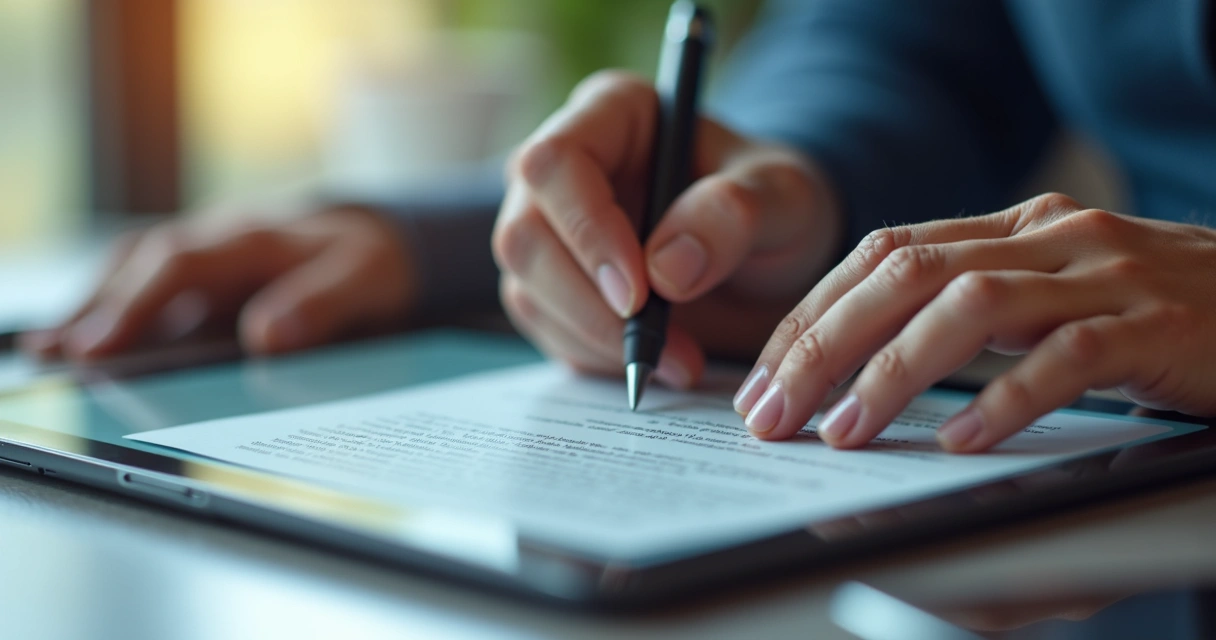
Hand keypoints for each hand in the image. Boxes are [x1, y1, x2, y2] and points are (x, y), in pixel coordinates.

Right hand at [20, 207, 415, 359]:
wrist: (379, 241)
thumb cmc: (369, 262)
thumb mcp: (366, 280)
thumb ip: (323, 304)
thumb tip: (266, 336)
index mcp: (255, 239)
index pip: (182, 265)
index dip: (138, 303)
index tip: (101, 344)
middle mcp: (219, 240)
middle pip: (142, 267)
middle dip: (98, 310)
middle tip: (58, 356)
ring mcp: (207, 257)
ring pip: (135, 273)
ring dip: (94, 308)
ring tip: (51, 351)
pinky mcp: (205, 278)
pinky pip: (149, 287)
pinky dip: (112, 311)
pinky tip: (83, 340)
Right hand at [493, 71, 842, 387]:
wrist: (772, 259)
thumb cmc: (775, 208)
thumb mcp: (787, 201)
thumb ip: (735, 217)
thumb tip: (665, 270)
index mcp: (613, 112)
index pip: (556, 163)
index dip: (586, 230)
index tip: (639, 293)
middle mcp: (564, 167)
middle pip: (524, 236)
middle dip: (587, 304)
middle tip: (657, 346)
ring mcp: (549, 227)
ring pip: (527, 290)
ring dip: (598, 341)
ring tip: (680, 361)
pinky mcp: (550, 285)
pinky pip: (548, 330)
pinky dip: (599, 360)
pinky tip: (659, 361)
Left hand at [735, 193, 1215, 451]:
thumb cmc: (1151, 313)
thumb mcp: (1048, 296)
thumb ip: (970, 308)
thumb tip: (864, 361)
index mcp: (1014, 226)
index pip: (884, 253)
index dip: (812, 313)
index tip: (763, 375)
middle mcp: (1051, 236)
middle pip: (907, 274)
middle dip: (823, 344)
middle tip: (773, 411)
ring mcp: (1105, 277)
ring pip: (971, 306)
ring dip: (892, 372)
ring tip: (842, 431)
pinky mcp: (1156, 326)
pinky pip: (1066, 358)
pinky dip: (1004, 399)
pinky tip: (959, 440)